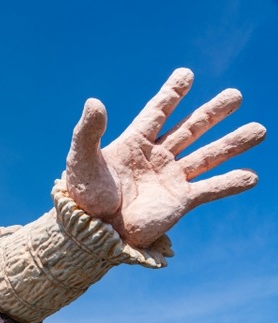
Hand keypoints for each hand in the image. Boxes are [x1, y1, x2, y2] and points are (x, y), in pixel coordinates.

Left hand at [65, 68, 264, 247]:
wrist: (93, 230)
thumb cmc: (83, 195)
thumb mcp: (81, 159)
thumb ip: (88, 131)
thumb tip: (94, 102)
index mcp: (133, 142)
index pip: (157, 112)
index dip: (172, 94)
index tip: (186, 74)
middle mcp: (156, 157)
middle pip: (190, 129)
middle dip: (212, 112)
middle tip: (235, 95)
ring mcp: (170, 179)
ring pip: (207, 155)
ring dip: (232, 144)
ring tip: (259, 130)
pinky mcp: (179, 202)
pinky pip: (210, 190)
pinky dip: (230, 183)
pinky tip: (251, 177)